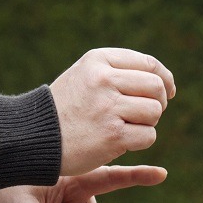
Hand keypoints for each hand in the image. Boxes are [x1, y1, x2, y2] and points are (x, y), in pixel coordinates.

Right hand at [50, 48, 176, 175]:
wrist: (34, 137)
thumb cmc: (64, 109)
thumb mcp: (85, 76)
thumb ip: (117, 72)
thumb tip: (164, 82)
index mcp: (98, 60)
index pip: (149, 64)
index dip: (165, 79)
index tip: (168, 92)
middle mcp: (104, 80)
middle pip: (156, 87)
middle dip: (159, 102)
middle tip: (146, 115)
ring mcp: (108, 108)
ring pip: (154, 112)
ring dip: (147, 123)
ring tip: (127, 128)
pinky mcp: (112, 135)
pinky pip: (148, 136)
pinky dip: (141, 141)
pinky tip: (122, 142)